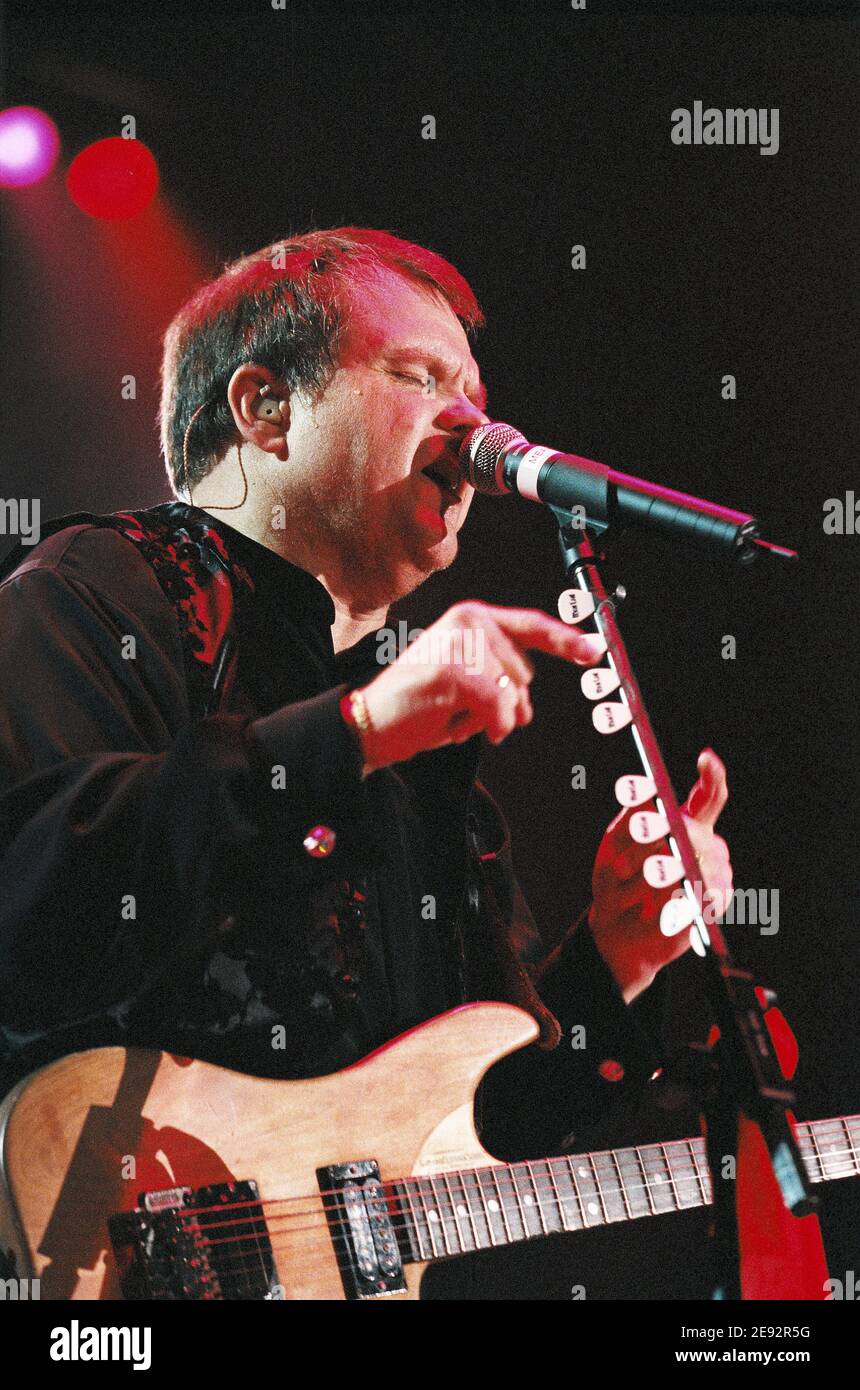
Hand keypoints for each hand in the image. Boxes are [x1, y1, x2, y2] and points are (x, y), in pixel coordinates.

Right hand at [357, 601, 606, 771]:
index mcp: (471, 618)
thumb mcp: (464, 684)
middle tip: (460, 709)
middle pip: (525, 674)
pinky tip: (457, 727)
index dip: (566, 640)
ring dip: (486, 717)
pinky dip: (484, 726)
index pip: (529, 626)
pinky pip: (500, 709)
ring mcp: (463, 643)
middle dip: (502, 703)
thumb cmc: (414, 706)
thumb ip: (499, 681)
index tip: (594, 650)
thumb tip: (528, 706)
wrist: (369, 723)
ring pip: (512, 695)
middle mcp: (469, 621)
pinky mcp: (458, 670)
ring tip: (449, 712)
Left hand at [589, 748, 733, 1001]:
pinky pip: (694, 901)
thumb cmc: (618, 881)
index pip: (709, 796)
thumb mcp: (615, 843)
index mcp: (689, 825)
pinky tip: (655, 908)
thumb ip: (632, 816)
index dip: (712, 776)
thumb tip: (647, 795)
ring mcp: (714, 879)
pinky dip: (670, 903)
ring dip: (657, 870)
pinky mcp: (709, 911)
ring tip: (634, 873)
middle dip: (666, 830)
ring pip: (694, 864)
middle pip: (695, 830)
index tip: (706, 757)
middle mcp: (708, 848)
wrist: (618, 933)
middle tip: (644, 825)